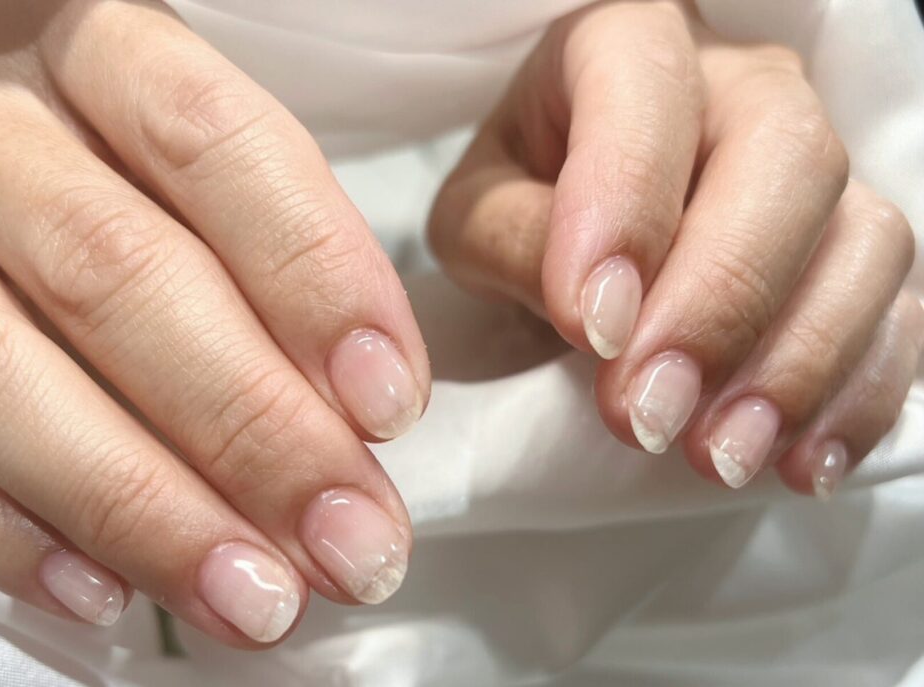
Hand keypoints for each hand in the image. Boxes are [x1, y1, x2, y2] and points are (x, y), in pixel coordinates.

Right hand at [0, 0, 428, 645]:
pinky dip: (6, 531)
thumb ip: (278, 258)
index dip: (315, 279)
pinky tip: (107, 593)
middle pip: (117, 277)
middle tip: (350, 543)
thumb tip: (356, 419)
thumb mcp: (206, 164)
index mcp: (100, 51)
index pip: (216, 145)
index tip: (389, 405)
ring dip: (139, 509)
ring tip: (252, 597)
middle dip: (251, 432)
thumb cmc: (129, 164)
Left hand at [430, 0, 921, 496]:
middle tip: (650, 413)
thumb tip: (598, 312)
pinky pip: (901, 312)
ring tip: (718, 456)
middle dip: (721, 302)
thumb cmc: (522, 210)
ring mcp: (814, 166)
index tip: (592, 330)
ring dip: (798, 363)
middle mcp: (739, 86)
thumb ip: (515, 242)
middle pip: (788, 157)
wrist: (586, 231)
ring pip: (865, 237)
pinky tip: (797, 463)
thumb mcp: (477, 219)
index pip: (646, 90)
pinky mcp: (854, 249)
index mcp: (622, 48)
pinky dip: (857, 396)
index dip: (627, 209)